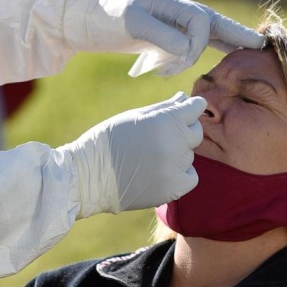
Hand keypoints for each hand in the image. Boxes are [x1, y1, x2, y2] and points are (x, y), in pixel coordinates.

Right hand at [58, 93, 205, 217]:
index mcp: (165, 120)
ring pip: (189, 155)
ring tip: (150, 157)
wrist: (89, 176)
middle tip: (159, 137)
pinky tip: (160, 172)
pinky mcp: (173, 188)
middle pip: (195, 132)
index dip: (190, 108)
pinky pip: (190, 177)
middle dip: (183, 131)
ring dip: (177, 154)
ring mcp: (175, 167)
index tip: (184, 111)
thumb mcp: (135, 117)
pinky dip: (180, 174)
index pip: (196, 107)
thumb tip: (184, 98)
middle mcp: (174, 143)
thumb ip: (164, 108)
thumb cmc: (110, 139)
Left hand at [62, 0, 264, 75]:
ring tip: (249, 50)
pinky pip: (197, 41)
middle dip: (238, 34)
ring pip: (209, 32)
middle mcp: (179, 10)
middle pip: (216, 22)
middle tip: (263, 43)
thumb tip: (188, 49)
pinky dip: (210, 48)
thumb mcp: (131, 25)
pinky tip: (224, 54)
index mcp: (173, 3)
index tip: (173, 66)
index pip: (201, 25)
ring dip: (223, 44)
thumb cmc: (107, 18)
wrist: (88, 19)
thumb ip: (161, 36)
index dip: (193, 48)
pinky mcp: (169, 34)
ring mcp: (175, 22)